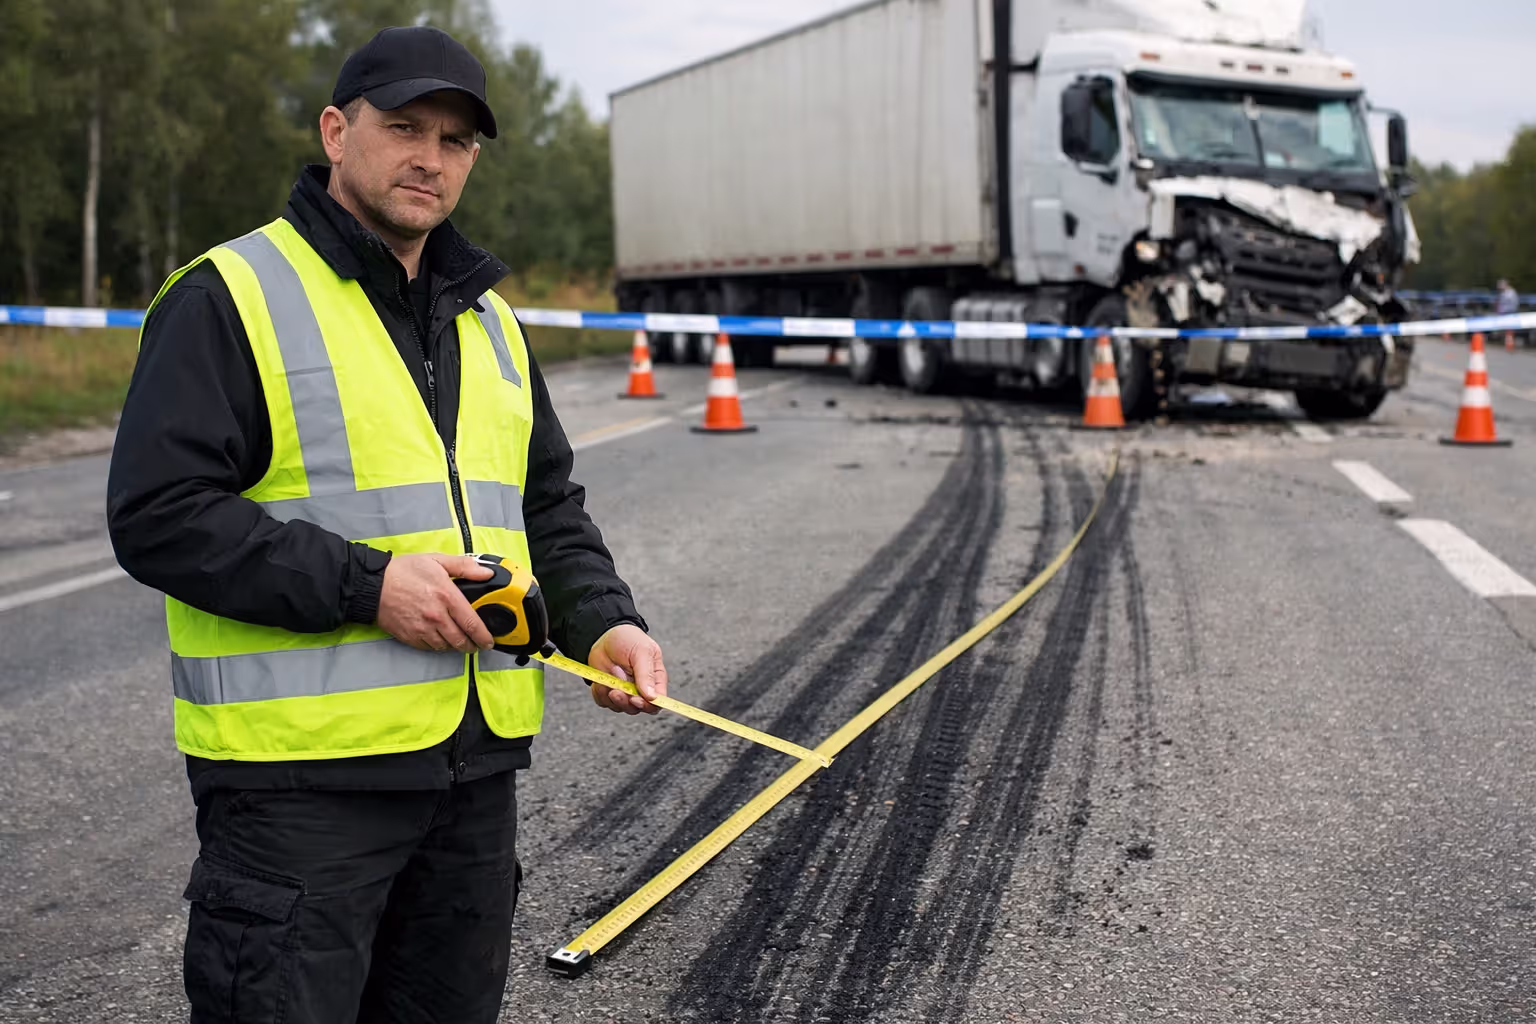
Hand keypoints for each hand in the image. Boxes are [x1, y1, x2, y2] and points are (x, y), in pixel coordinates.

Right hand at [376, 553, 494, 652]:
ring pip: (446, 646)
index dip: (484, 636)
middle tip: (475, 644)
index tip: (488, 641)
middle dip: (471, 645)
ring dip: (455, 646)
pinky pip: (429, 648)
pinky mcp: (410, 636)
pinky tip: (440, 639)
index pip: (472, 623)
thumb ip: (464, 567)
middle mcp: (436, 616)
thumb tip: (487, 573)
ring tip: (458, 641)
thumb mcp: (436, 560)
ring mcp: (422, 629)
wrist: (372, 584)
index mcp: (446, 597)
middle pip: (461, 640)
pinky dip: (438, 646)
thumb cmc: (403, 571)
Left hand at [587, 624, 667, 715]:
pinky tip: (601, 679)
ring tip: (608, 679)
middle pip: (638, 708)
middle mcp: (641, 689)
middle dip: (626, 702)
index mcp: (655, 679)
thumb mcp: (642, 651)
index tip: (636, 700)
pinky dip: (600, 693)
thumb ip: (646, 674)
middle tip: (616, 691)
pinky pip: (604, 702)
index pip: (658, 701)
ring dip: (611, 696)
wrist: (605, 635)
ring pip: (620, 707)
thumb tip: (652, 697)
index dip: (649, 705)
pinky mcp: (608, 692)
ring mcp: (624, 692)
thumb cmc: (628, 639)